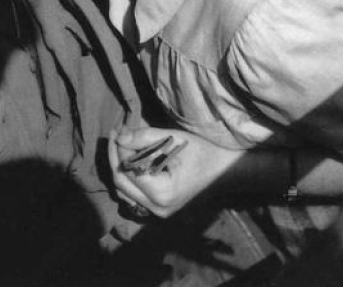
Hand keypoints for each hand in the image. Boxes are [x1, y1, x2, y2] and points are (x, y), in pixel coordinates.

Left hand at [109, 126, 241, 218]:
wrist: (226, 172)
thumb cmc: (203, 153)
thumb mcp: (173, 139)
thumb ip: (144, 138)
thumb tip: (118, 138)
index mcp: (161, 192)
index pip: (127, 169)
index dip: (119, 148)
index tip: (117, 130)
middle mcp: (157, 208)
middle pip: (121, 183)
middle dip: (116, 157)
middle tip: (116, 134)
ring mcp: (159, 213)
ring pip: (125, 192)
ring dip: (120, 167)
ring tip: (122, 144)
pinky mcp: (160, 210)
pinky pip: (135, 196)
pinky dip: (130, 178)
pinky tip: (132, 159)